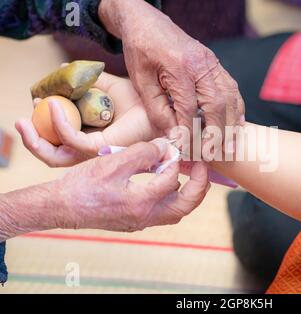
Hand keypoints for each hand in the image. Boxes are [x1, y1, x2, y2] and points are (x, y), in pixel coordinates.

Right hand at [16, 71, 160, 166]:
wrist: (158, 106)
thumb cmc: (139, 102)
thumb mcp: (107, 87)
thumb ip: (85, 81)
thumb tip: (61, 67)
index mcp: (89, 137)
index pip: (59, 141)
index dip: (42, 126)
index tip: (34, 103)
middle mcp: (90, 149)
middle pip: (53, 154)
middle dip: (32, 139)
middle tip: (21, 119)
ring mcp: (95, 152)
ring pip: (57, 156)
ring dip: (36, 138)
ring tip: (24, 120)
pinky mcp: (101, 148)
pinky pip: (72, 140)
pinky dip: (59, 124)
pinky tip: (54, 106)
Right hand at [51, 140, 208, 231]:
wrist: (61, 207)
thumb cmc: (83, 185)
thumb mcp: (114, 162)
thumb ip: (144, 153)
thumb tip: (165, 147)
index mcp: (141, 203)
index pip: (171, 179)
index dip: (173, 159)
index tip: (169, 146)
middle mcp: (145, 217)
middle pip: (186, 205)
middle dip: (199, 184)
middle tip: (202, 165)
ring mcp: (141, 222)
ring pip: (176, 211)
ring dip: (187, 193)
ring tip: (188, 172)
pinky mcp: (135, 221)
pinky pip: (163, 211)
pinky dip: (171, 196)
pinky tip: (165, 180)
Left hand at [99, 0, 244, 138]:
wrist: (147, 22)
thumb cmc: (141, 51)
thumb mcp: (141, 81)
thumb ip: (158, 109)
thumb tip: (174, 136)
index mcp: (179, 66)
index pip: (189, 108)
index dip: (189, 132)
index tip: (188, 150)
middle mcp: (201, 64)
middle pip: (217, 104)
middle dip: (218, 133)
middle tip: (215, 154)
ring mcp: (212, 63)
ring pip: (230, 97)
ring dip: (232, 124)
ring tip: (231, 146)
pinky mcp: (216, 64)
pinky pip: (232, 88)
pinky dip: (236, 108)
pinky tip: (236, 124)